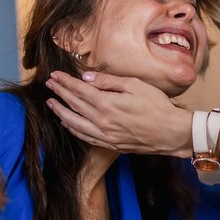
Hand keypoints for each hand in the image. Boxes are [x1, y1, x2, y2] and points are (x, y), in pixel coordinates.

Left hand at [44, 71, 193, 156]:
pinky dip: (73, 129)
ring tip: (51, 104)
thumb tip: (87, 78)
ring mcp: (105, 135)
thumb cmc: (157, 106)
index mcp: (106, 104)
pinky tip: (67, 123)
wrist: (171, 133)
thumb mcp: (134, 85)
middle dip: (59, 93)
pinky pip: (85, 137)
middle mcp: (101, 121)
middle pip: (74, 105)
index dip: (65, 82)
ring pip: (75, 123)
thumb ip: (108, 82)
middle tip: (49, 84)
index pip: (79, 90)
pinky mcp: (111, 144)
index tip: (55, 75)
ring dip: (60, 112)